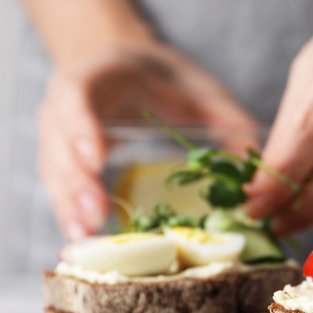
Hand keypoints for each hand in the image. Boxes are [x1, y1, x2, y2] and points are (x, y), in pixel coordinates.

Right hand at [37, 44, 257, 239]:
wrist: (129, 70)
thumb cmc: (165, 80)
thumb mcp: (201, 90)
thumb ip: (229, 120)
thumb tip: (258, 169)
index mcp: (98, 75)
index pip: (77, 94)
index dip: (81, 125)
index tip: (95, 157)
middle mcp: (66, 107)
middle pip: (59, 144)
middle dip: (76, 182)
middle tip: (95, 216)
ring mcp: (60, 138)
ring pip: (54, 174)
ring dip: (69, 208)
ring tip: (85, 239)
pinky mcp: (65, 166)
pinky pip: (61, 192)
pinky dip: (71, 216)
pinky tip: (84, 243)